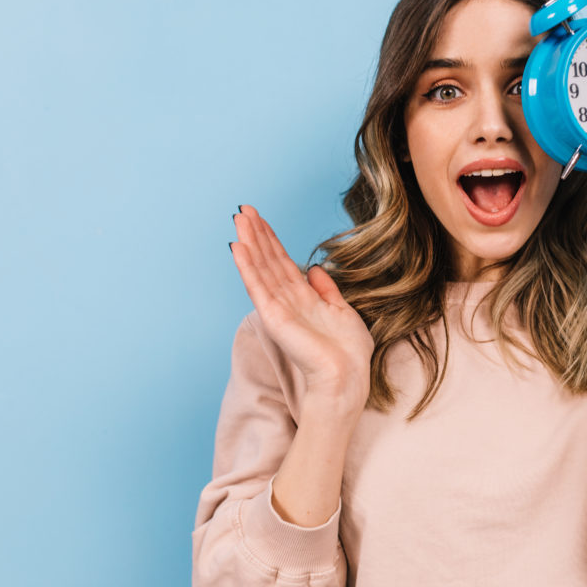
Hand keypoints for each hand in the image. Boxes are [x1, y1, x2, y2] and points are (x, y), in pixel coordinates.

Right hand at [230, 205, 371, 415]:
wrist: (346, 376)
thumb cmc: (348, 352)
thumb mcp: (342, 311)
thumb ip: (326, 290)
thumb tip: (316, 269)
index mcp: (304, 298)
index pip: (283, 264)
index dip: (272, 241)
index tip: (261, 220)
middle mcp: (288, 301)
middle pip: (268, 261)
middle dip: (257, 235)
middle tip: (244, 211)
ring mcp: (278, 308)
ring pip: (260, 268)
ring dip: (249, 243)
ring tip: (239, 220)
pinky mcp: (274, 317)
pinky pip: (258, 286)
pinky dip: (248, 266)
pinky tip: (239, 247)